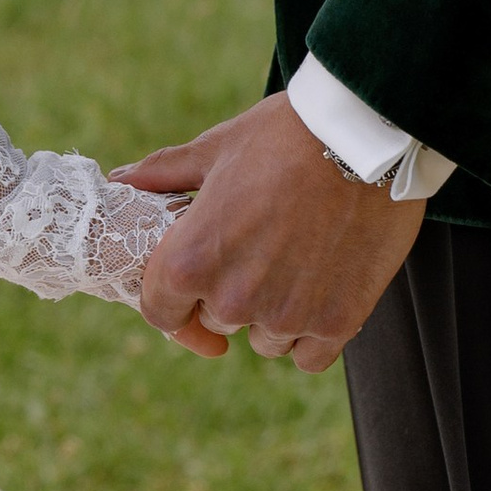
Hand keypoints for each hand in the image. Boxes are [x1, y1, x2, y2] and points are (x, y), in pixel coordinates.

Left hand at [114, 91, 426, 372]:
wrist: (367, 135)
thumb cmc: (287, 134)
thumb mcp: (218, 147)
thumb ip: (166, 174)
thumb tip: (123, 180)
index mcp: (193, 259)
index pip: (161, 312)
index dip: (172, 299)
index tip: (191, 286)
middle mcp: (234, 299)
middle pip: (217, 322)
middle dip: (230, 294)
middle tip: (260, 248)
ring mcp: (287, 315)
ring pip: (266, 340)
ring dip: (275, 314)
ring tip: (300, 259)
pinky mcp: (336, 323)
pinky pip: (309, 356)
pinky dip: (314, 331)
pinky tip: (324, 288)